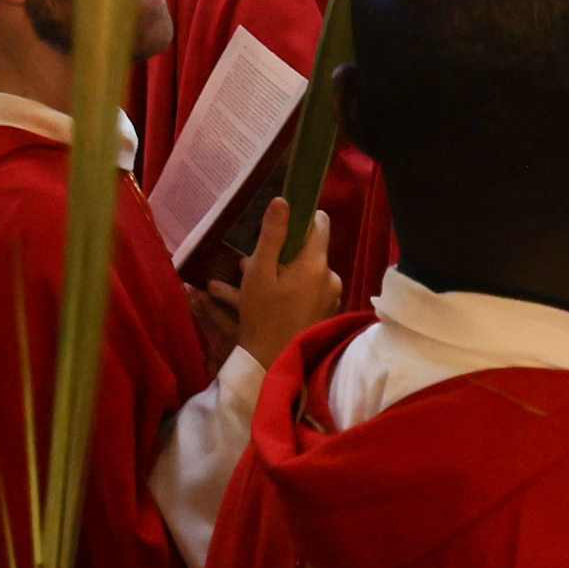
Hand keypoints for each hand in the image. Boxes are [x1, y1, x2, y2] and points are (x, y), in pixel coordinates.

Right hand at [227, 201, 341, 370]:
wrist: (273, 367)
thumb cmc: (263, 317)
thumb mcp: (259, 273)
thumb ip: (272, 235)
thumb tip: (283, 200)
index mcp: (316, 264)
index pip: (319, 222)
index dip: (299, 218)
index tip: (276, 225)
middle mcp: (329, 278)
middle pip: (306, 250)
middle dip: (277, 253)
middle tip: (245, 266)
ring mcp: (328, 298)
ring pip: (301, 273)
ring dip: (275, 275)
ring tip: (239, 288)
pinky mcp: (323, 313)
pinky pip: (304, 293)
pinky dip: (283, 292)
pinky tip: (255, 303)